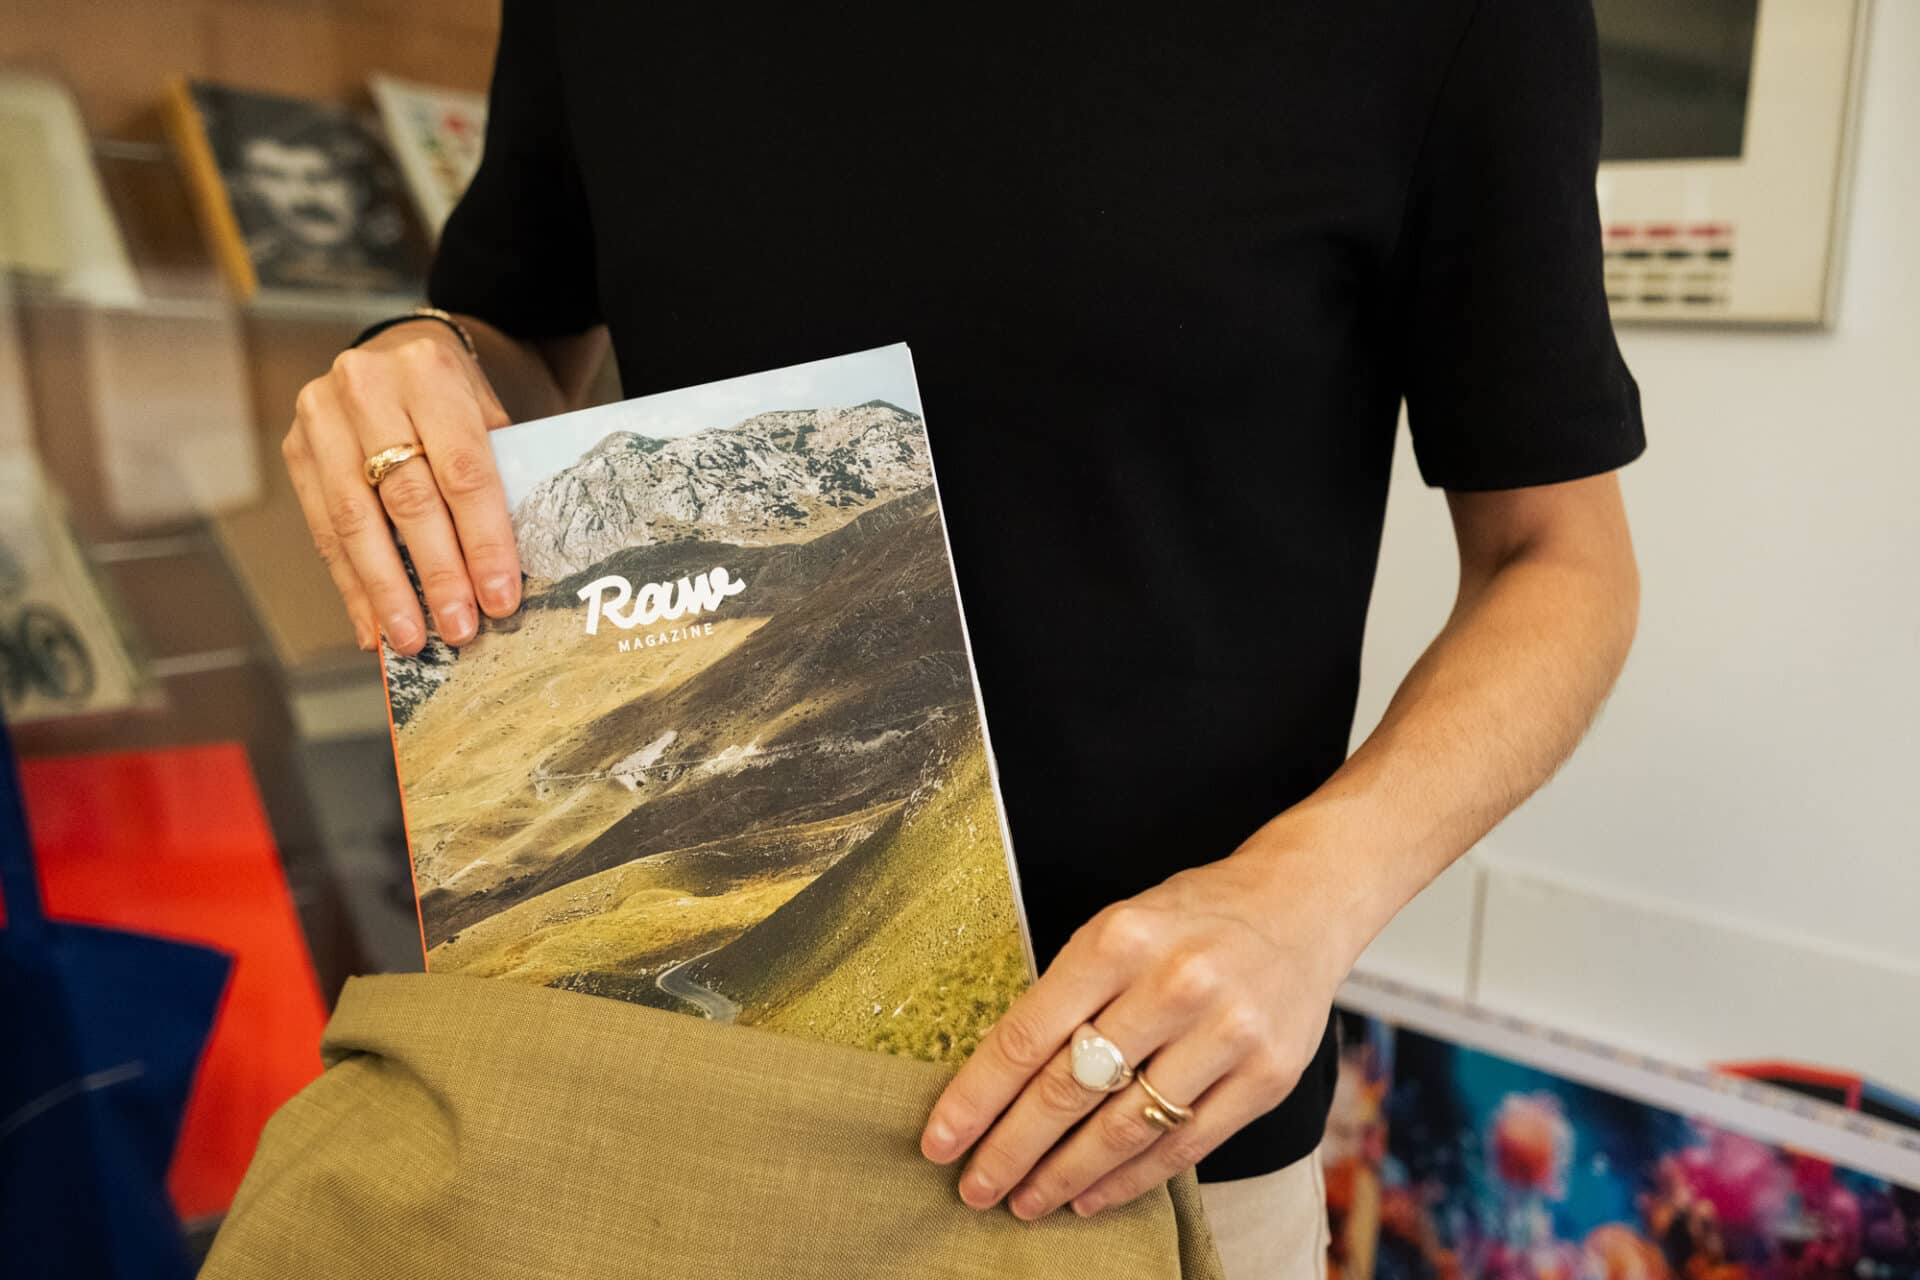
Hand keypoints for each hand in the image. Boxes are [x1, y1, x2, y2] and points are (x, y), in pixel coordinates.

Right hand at [282, 320, 519, 653]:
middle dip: (436, 573)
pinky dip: (351, 584)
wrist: (394, 353)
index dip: (483, 540)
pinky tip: (371, 625)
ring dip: (386, 590)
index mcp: (430, 373)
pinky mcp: (296, 450)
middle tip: (459, 629)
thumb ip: (498, 477)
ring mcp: (322, 418)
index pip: (464, 471)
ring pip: (355, 520)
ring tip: (410, 639)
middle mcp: (367, 388)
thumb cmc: (454, 398)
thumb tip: (503, 573)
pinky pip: (324, 529)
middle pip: (408, 499)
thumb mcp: (487, 415)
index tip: (499, 598)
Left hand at [918, 849, 1346, 1219]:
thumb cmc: (1192, 919)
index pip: (1027, 1035)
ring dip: (1065, 1176)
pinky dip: (1129, 1180)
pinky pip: (1183, 1145)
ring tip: (1025, 1201)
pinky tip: (1090, 1196)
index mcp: (1119, 939)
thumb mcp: (1120, 927)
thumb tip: (996, 1081)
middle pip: (1069, 1089)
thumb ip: (1069, 993)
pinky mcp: (1266, 1077)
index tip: (939, 1142)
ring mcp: (1226, 1034)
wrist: (1302, 903)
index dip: (976, 1098)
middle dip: (1011, 1149)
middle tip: (974, 1187)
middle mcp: (1172, 985)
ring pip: (1124, 1128)